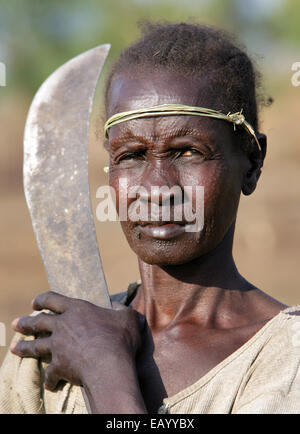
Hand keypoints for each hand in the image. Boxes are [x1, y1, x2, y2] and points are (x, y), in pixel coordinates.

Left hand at [10, 291, 142, 391]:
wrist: (108, 366)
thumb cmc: (119, 339)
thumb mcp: (127, 317)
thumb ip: (121, 309)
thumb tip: (116, 305)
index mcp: (77, 309)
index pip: (53, 298)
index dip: (42, 299)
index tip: (35, 302)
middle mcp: (63, 325)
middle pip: (38, 322)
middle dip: (25, 322)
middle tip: (16, 324)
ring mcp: (58, 346)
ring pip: (35, 345)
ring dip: (24, 347)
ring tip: (14, 348)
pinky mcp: (59, 365)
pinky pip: (49, 373)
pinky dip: (49, 378)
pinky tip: (49, 383)